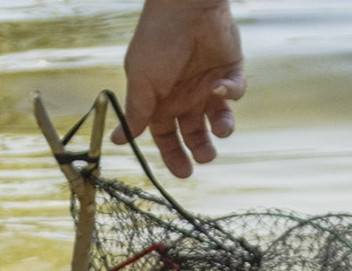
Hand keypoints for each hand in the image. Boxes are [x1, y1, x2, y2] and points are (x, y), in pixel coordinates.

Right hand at [112, 0, 245, 177]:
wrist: (185, 5)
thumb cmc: (158, 39)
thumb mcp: (142, 79)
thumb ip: (136, 111)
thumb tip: (117, 140)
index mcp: (161, 99)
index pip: (166, 136)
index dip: (174, 155)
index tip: (182, 173)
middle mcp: (185, 96)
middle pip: (195, 134)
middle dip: (201, 149)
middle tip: (205, 158)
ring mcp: (208, 86)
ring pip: (218, 120)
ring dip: (221, 130)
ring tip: (219, 131)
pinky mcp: (230, 73)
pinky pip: (234, 92)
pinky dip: (230, 93)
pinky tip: (221, 87)